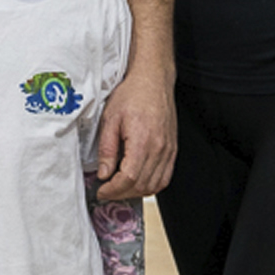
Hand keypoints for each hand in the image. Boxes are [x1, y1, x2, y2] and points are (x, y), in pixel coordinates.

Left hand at [91, 72, 174, 202]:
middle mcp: (159, 148)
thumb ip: (107, 149)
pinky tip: (137, 181)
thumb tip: (104, 174)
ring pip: (155, 185)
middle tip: (107, 191)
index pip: (129, 178)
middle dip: (121, 194)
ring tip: (120, 188)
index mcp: (142, 140)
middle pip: (142, 185)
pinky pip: (165, 177)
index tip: (101, 191)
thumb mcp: (110, 119)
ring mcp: (169, 150)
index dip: (113, 190)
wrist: (153, 80)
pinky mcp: (172, 149)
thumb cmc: (132, 94)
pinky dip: (151, 185)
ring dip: (136, 192)